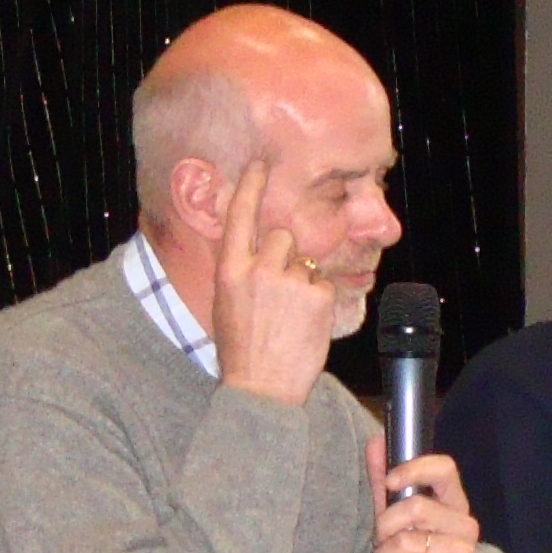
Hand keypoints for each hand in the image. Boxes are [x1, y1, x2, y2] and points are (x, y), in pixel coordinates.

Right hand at [208, 161, 338, 405]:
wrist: (260, 390)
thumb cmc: (242, 350)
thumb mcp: (227, 303)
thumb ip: (242, 271)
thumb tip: (258, 247)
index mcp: (229, 270)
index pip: (240, 216)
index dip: (250, 186)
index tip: (260, 162)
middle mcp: (258, 269)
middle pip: (283, 237)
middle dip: (287, 258)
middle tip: (279, 296)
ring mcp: (289, 282)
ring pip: (306, 263)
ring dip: (303, 283)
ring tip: (290, 317)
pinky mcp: (318, 296)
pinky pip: (324, 285)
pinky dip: (319, 303)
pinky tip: (304, 326)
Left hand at [367, 436, 480, 552]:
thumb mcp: (394, 523)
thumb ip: (385, 484)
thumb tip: (375, 441)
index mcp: (453, 506)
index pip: (444, 469)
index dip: (413, 469)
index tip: (391, 483)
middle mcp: (464, 524)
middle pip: (415, 506)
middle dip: (385, 529)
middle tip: (384, 546)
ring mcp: (462, 551)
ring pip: (405, 541)